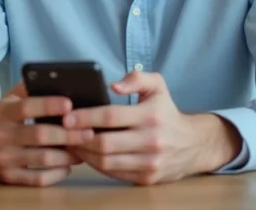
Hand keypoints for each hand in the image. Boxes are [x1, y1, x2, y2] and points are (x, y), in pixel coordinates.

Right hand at [0, 82, 94, 185]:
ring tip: (84, 149)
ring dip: (67, 155)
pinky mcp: (9, 178)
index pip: (27, 107)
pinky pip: (37, 178)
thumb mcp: (6, 100)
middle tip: (89, 132)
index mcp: (2, 112)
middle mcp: (1, 136)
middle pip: (39, 135)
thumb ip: (27, 88)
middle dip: (68, 134)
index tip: (70, 104)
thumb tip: (57, 78)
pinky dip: (56, 173)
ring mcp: (4, 159)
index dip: (48, 105)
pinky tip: (68, 166)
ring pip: (42, 159)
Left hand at [63, 71, 241, 184]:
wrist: (193, 144)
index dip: (85, 117)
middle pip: (104, 143)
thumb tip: (113, 85)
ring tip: (70, 142)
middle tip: (62, 131)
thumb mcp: (158, 86)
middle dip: (78, 138)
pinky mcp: (147, 178)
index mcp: (151, 115)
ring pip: (106, 162)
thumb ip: (136, 77)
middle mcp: (152, 141)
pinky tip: (86, 154)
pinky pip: (113, 173)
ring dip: (83, 153)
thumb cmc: (167, 112)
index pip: (111, 117)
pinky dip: (96, 164)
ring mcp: (150, 163)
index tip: (66, 116)